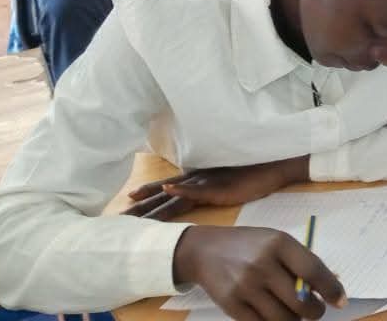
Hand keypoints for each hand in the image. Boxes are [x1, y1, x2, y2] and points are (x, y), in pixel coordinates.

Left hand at [125, 157, 308, 220]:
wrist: (271, 167)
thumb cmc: (250, 176)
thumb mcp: (222, 186)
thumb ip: (206, 190)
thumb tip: (191, 199)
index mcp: (196, 180)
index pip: (164, 191)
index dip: (144, 199)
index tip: (124, 209)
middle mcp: (195, 180)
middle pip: (160, 195)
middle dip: (138, 208)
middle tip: (115, 219)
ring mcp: (205, 183)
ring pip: (172, 195)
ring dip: (150, 204)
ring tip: (130, 212)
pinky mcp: (217, 187)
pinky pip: (196, 189)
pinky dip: (180, 189)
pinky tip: (167, 189)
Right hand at [172, 225, 345, 320]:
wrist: (206, 250)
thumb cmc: (250, 245)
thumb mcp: (277, 241)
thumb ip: (302, 261)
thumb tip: (333, 284)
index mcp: (279, 243)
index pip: (313, 271)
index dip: (331, 289)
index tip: (340, 301)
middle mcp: (263, 264)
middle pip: (300, 301)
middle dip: (314, 312)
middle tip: (315, 311)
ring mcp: (246, 286)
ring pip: (283, 319)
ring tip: (295, 313)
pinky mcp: (232, 305)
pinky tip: (275, 316)